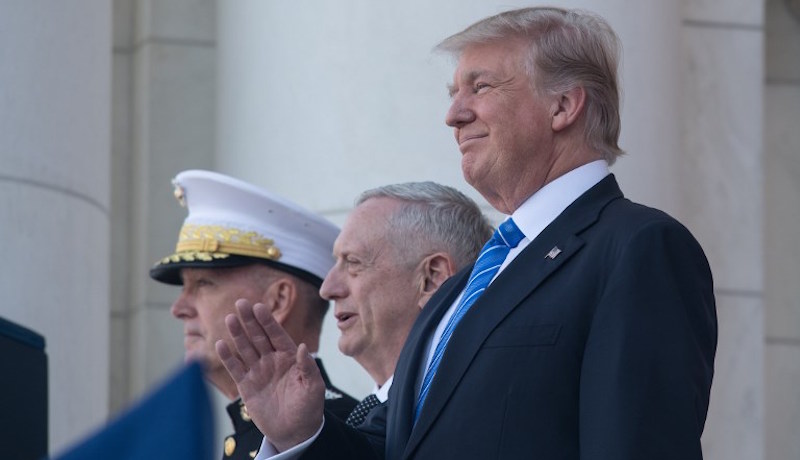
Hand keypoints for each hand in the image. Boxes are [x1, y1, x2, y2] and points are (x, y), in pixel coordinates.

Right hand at [216, 298, 324, 451]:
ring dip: (237, 334)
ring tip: (229, 319)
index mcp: (289, 357)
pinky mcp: (246, 386)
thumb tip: (302, 347)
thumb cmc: (308, 408)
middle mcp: (272, 360)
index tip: (258, 306)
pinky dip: (228, 357)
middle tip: (240, 303)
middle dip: (250, 320)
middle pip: (258, 336)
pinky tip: (220, 344)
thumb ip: (307, 366)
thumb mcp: (313, 387)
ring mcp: (258, 371)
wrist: (295, 432)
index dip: (267, 321)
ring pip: (245, 349)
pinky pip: (235, 368)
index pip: (277, 334)